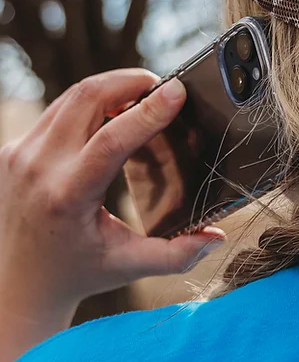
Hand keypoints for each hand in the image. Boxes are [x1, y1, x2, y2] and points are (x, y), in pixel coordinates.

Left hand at [0, 69, 224, 361]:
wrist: (20, 279)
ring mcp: (21, 153)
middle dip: (129, 82)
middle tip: (164, 87)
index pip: (111, 140)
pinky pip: (59, 110)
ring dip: (111, 88)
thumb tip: (216, 237)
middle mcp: (38, 168)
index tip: (177, 91)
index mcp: (67, 197)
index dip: (148, 112)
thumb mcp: (130, 267)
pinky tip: (114, 114)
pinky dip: (91, 104)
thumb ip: (177, 255)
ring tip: (144, 95)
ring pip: (71, 97)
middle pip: (87, 98)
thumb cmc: (79, 272)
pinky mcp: (16, 148)